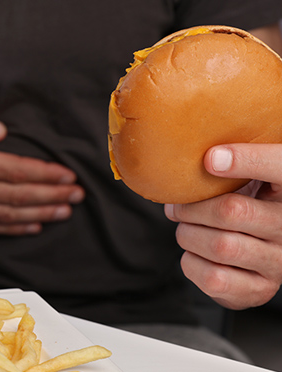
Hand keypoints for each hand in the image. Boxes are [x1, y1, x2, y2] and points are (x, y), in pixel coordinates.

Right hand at [0, 107, 83, 234]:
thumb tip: (1, 132)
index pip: (14, 171)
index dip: (44, 175)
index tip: (67, 176)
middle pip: (16, 196)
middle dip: (51, 196)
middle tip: (77, 196)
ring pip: (6, 215)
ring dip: (38, 214)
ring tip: (63, 212)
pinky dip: (12, 228)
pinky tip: (30, 225)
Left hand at [165, 144, 281, 309]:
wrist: (254, 255)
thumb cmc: (242, 204)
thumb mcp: (244, 179)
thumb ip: (227, 165)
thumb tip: (192, 162)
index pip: (279, 166)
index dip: (247, 160)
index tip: (210, 159)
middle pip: (232, 211)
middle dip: (192, 209)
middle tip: (178, 208)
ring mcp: (278, 262)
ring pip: (220, 246)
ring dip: (189, 235)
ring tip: (187, 229)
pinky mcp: (259, 290)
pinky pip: (214, 278)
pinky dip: (191, 264)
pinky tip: (196, 255)